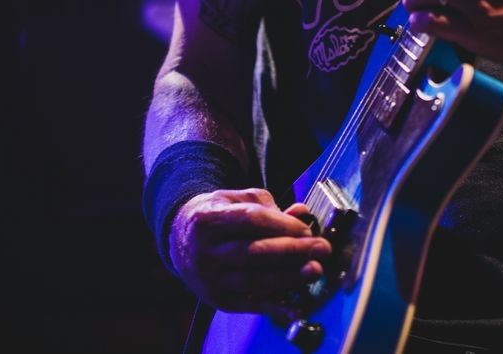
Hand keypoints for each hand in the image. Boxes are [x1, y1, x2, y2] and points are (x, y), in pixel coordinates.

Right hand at [168, 188, 330, 312]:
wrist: (181, 240)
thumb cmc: (217, 216)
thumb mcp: (236, 200)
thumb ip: (269, 206)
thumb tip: (303, 213)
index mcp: (207, 220)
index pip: (251, 221)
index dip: (283, 225)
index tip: (307, 228)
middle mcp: (204, 253)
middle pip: (255, 253)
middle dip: (293, 251)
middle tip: (321, 248)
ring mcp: (209, 280)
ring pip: (255, 280)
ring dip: (290, 277)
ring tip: (314, 269)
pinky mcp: (217, 300)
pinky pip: (252, 302)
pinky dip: (277, 301)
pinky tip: (297, 296)